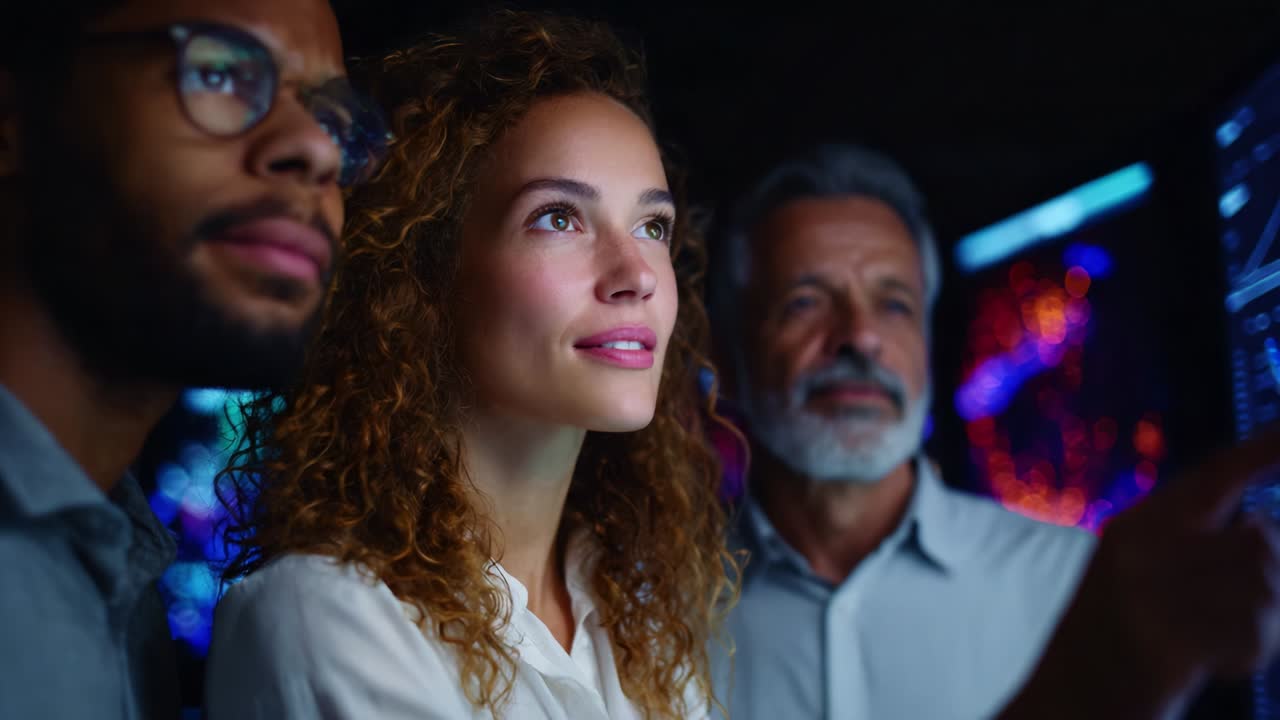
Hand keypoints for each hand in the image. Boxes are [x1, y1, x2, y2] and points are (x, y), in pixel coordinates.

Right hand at [998, 430, 1279, 719]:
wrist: (1065, 707)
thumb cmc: (1114, 647)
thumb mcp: (1142, 580)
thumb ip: (1194, 547)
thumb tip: (1260, 526)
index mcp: (1136, 528)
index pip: (1213, 476)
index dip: (1261, 451)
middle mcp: (1141, 550)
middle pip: (1260, 540)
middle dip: (1268, 578)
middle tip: (1230, 613)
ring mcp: (1153, 593)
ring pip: (1265, 587)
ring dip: (1262, 624)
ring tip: (1217, 644)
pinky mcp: (1169, 640)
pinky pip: (1254, 637)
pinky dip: (1246, 657)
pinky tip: (1210, 667)